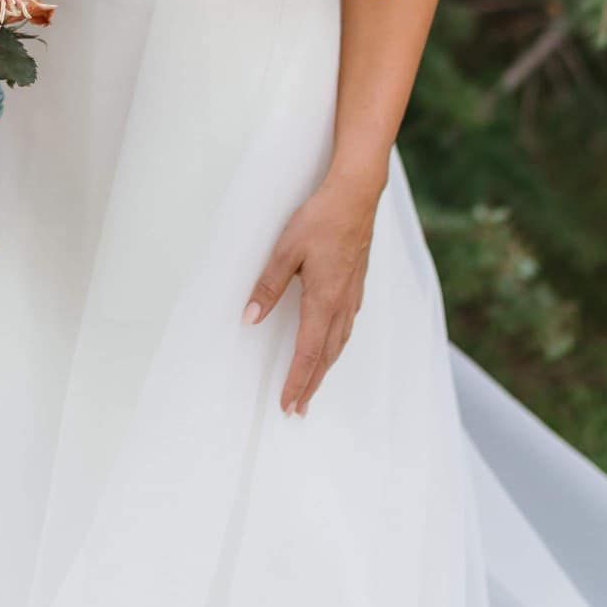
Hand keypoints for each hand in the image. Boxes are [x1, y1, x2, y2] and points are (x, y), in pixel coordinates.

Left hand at [241, 173, 378, 416]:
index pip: (307, 352)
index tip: (287, 404)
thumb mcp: (284, 251)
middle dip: (310, 384)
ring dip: (324, 368)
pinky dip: (335, 347)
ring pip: (338, 344)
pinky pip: (346, 328)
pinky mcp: (356, 286)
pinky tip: (331, 346)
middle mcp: (341, 305)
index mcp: (323, 300)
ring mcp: (352, 296)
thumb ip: (267, 286)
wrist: (355, 197)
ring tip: (312, 387)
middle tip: (298, 410)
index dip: (297, 381)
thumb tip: (249, 318)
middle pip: (326, 356)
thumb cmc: (321, 219)